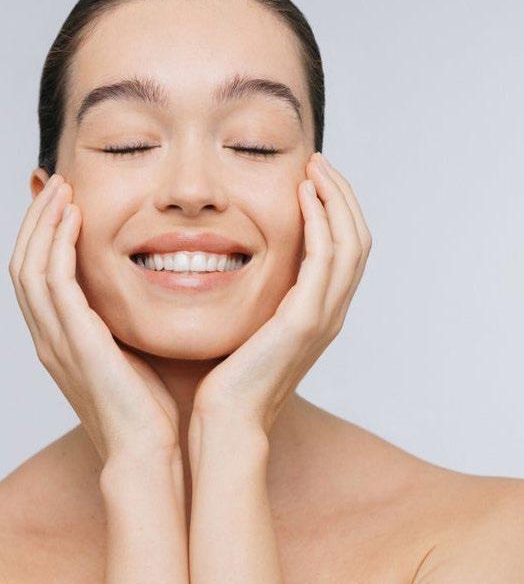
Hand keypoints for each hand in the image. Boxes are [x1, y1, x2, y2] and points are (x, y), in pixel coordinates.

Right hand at [9, 174, 179, 465]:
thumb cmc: (147, 411)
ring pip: (30, 267)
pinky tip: (75, 219)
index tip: (64, 203)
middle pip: (23, 265)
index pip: (36, 277)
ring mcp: (56, 340)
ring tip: (63, 190)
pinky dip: (58, 246)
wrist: (147, 453)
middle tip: (57, 184)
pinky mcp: (75, 341)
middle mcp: (48, 339)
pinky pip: (54, 282)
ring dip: (43, 224)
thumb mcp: (129, 357)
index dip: (43, 237)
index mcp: (59, 342)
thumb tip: (138, 295)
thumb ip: (121, 325)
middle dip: (37, 221)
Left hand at [191, 151, 371, 439]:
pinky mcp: (304, 321)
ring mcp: (322, 318)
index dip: (336, 210)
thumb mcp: (250, 327)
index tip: (312, 178)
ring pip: (350, 243)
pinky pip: (324, 259)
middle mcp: (330, 313)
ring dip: (335, 200)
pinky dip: (320, 223)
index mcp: (320, 314)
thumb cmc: (228, 379)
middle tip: (318, 163)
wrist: (226, 420)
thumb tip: (241, 262)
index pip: (345, 250)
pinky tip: (302, 198)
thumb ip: (260, 296)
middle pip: (358, 239)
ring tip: (314, 169)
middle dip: (341, 196)